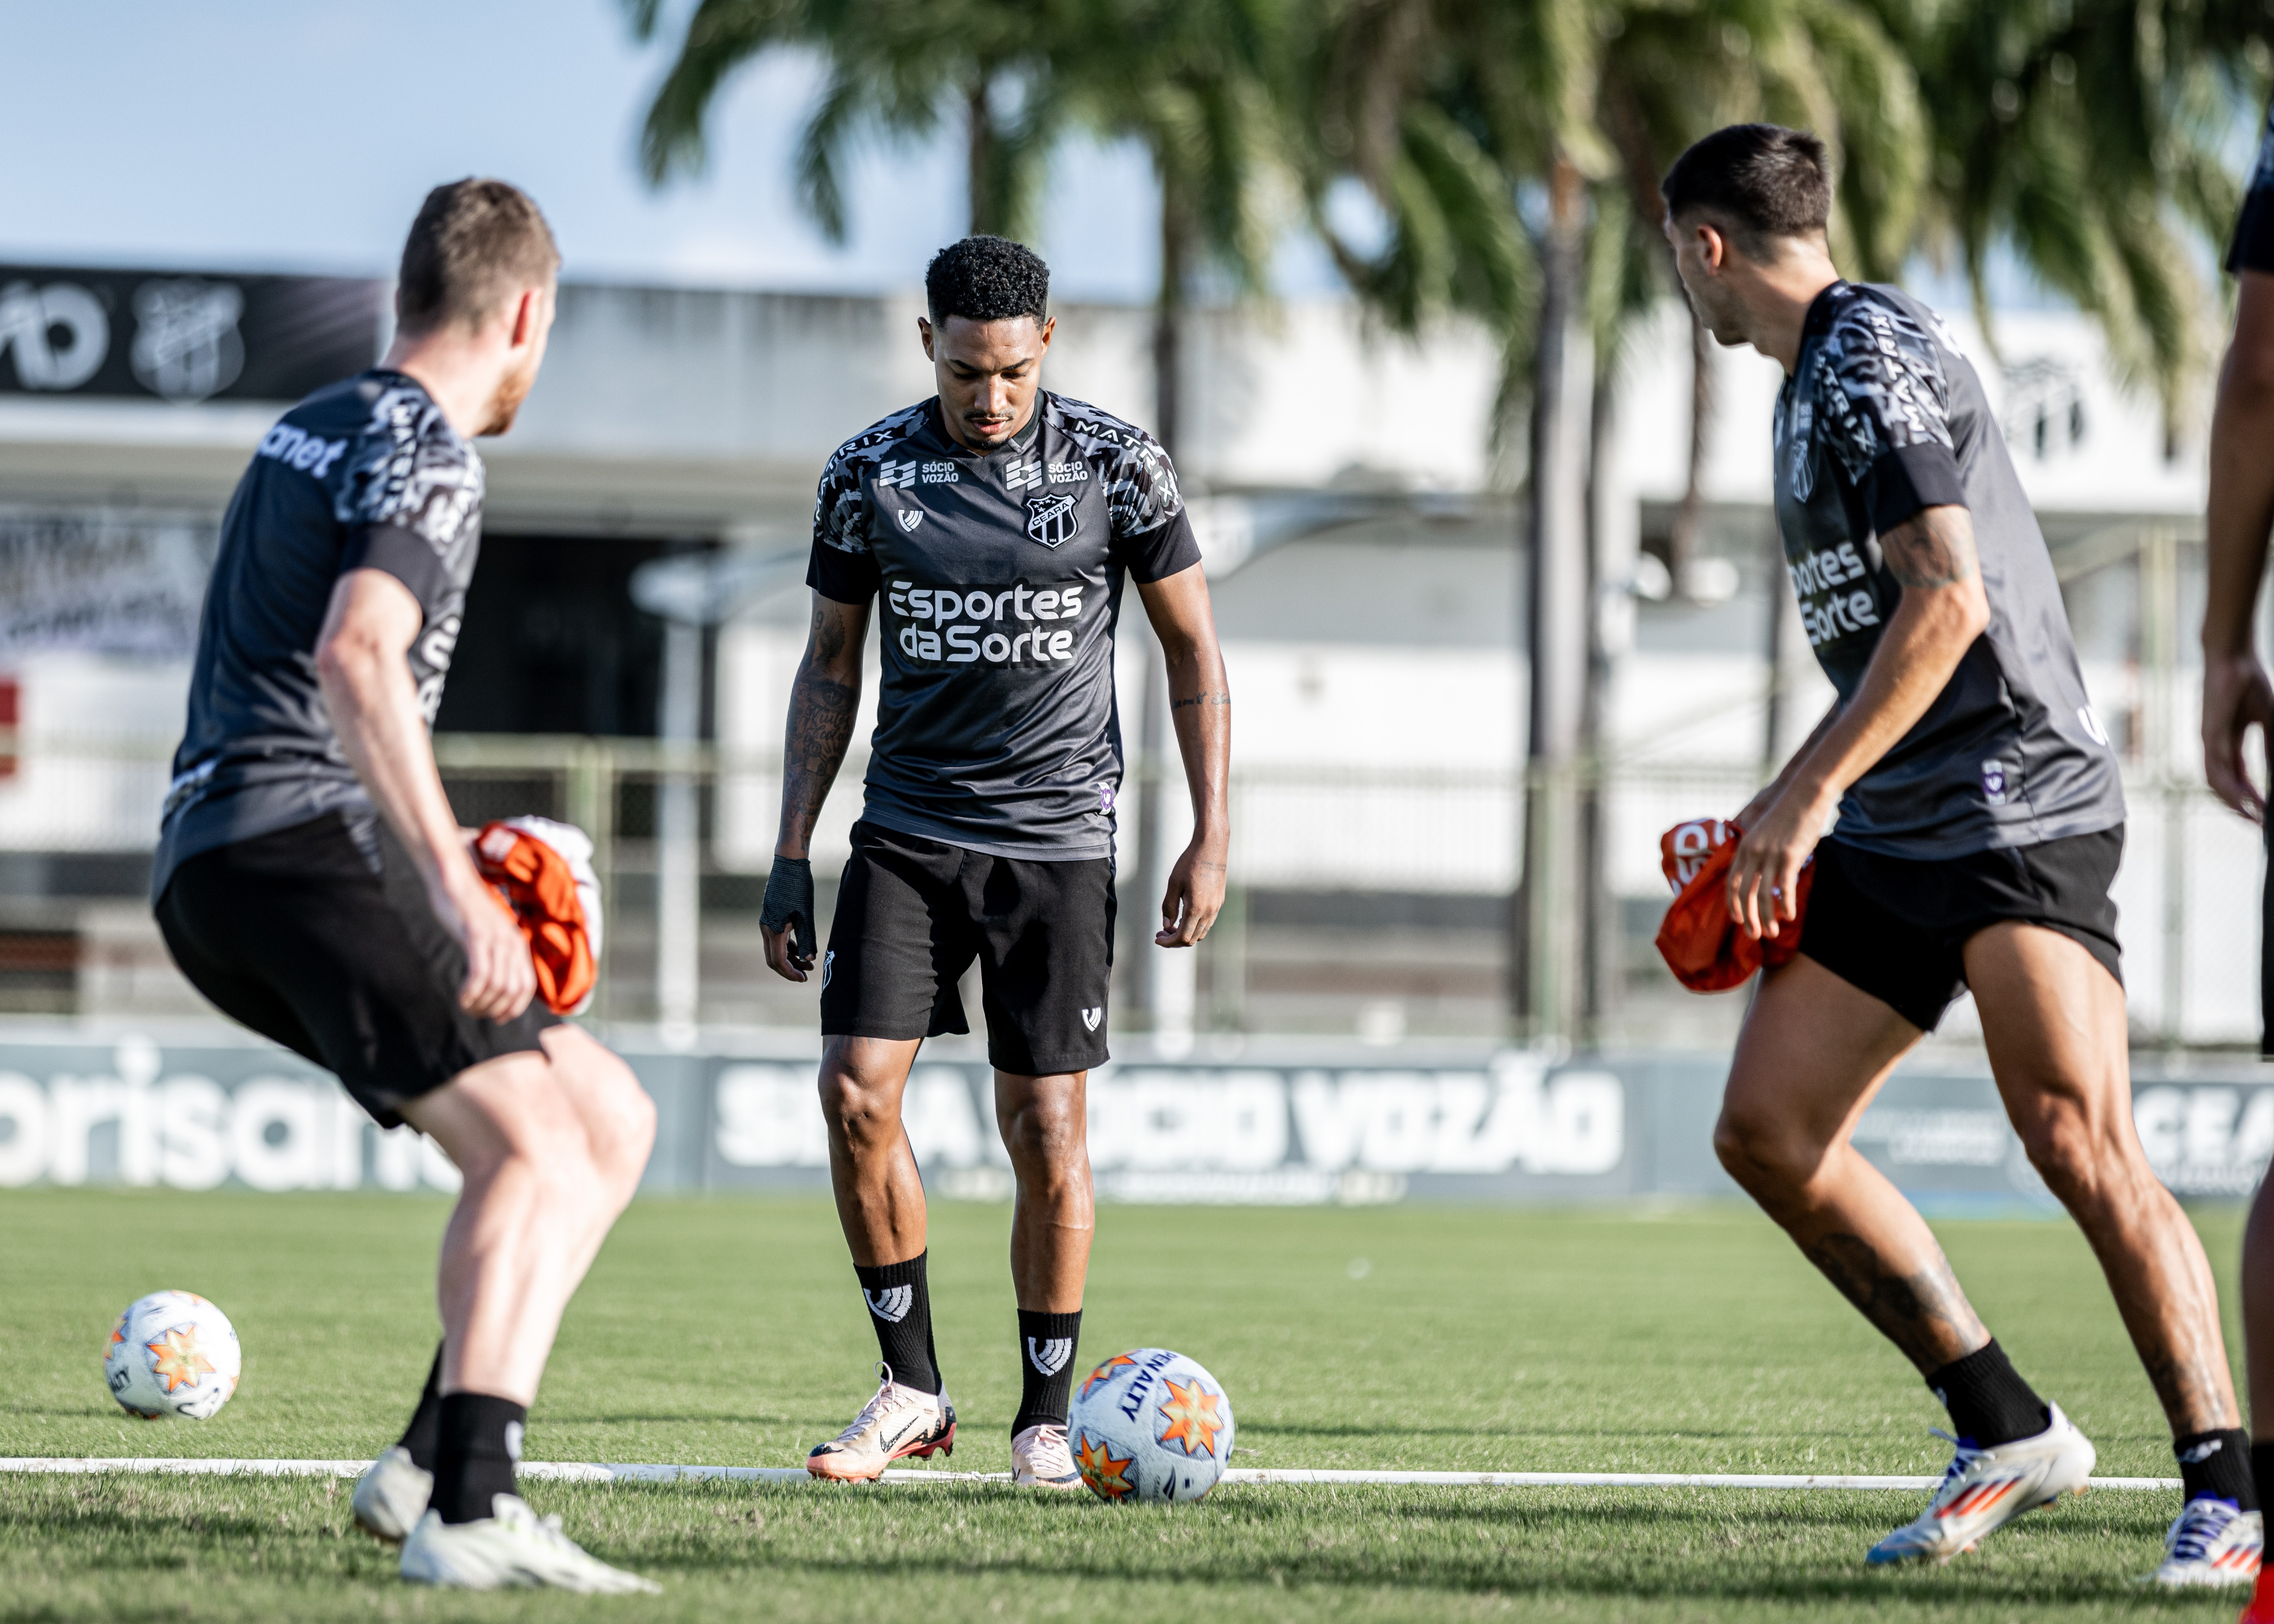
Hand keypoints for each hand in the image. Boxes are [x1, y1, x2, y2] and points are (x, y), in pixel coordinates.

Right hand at [436, 872, 536, 1020]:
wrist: (455, 883)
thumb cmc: (468, 914)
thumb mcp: (490, 937)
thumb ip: (497, 957)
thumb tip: (497, 987)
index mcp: (518, 945)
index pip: (527, 986)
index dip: (515, 1008)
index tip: (497, 1018)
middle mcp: (512, 942)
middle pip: (513, 990)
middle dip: (495, 1009)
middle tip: (475, 1012)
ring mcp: (496, 938)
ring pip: (497, 985)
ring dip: (481, 1003)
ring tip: (466, 1006)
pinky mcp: (477, 935)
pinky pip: (480, 973)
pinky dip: (472, 992)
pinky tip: (462, 998)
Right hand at [760, 855, 817, 981]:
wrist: (789, 863)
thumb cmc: (799, 887)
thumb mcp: (806, 915)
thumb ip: (808, 939)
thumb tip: (810, 961)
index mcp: (773, 928)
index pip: (778, 960)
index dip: (790, 973)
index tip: (804, 979)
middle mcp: (765, 927)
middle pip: (773, 958)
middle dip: (789, 969)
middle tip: (806, 976)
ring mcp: (767, 921)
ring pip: (775, 948)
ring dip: (790, 959)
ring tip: (809, 965)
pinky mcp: (771, 915)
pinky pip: (776, 938)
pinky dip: (788, 947)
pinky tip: (802, 950)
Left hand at [1156, 839, 1226, 946]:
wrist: (1212, 847)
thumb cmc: (1190, 862)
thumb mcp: (1174, 884)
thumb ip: (1169, 907)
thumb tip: (1166, 926)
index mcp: (1196, 908)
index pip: (1182, 937)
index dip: (1168, 942)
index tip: (1157, 938)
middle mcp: (1209, 911)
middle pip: (1192, 939)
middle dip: (1175, 940)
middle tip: (1161, 932)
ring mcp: (1216, 907)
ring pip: (1201, 932)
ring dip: (1186, 933)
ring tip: (1171, 925)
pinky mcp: (1219, 901)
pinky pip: (1207, 922)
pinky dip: (1194, 926)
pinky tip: (1184, 916)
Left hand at [1726, 779, 1833, 941]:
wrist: (1803, 794)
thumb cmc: (1785, 813)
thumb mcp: (1762, 830)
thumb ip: (1755, 848)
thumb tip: (1755, 867)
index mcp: (1743, 847)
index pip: (1731, 883)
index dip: (1733, 904)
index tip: (1738, 920)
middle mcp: (1752, 853)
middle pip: (1744, 893)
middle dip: (1748, 918)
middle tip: (1754, 936)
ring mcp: (1770, 855)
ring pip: (1763, 895)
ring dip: (1767, 918)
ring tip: (1771, 934)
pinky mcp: (1789, 856)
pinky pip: (1784, 887)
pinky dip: (1785, 905)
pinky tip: (1789, 917)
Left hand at [2203, 652, 2273, 821]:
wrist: (2232, 658)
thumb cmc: (2248, 684)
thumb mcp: (2266, 721)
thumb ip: (2269, 747)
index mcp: (2227, 742)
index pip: (2236, 778)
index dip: (2250, 797)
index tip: (2264, 812)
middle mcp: (2213, 746)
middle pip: (2223, 786)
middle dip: (2241, 807)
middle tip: (2259, 823)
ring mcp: (2208, 741)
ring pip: (2216, 783)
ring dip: (2235, 803)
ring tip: (2254, 818)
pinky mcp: (2208, 734)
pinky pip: (2216, 768)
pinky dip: (2230, 787)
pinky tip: (2245, 799)